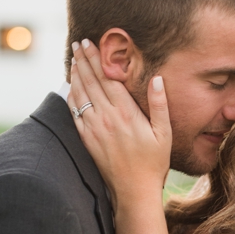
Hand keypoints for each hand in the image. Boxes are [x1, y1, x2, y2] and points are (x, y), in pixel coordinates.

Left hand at [66, 38, 171, 209]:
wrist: (134, 190)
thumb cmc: (153, 162)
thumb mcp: (164, 133)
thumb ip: (159, 104)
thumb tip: (157, 78)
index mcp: (126, 113)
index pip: (108, 78)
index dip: (97, 59)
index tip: (90, 43)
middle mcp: (107, 118)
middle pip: (91, 82)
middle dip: (83, 60)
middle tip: (77, 43)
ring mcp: (93, 129)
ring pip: (80, 95)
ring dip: (75, 75)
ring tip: (73, 59)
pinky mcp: (86, 139)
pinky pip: (74, 113)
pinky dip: (71, 97)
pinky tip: (70, 87)